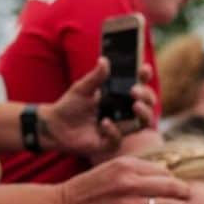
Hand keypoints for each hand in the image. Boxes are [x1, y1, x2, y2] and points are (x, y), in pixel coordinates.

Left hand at [42, 60, 157, 159]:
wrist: (55, 126)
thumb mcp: (82, 88)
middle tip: (135, 91)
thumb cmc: (70, 106)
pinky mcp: (110, 143)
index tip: (145, 69)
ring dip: (144, 114)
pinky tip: (104, 123)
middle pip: (148, 104)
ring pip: (143, 123)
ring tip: (135, 105)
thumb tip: (104, 60)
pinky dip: (113, 130)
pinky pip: (119, 138)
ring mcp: (119, 128)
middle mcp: (123, 113)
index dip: (145, 78)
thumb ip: (95, 77)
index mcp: (118, 97)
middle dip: (147, 96)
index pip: (138, 86)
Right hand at [59, 155, 190, 203]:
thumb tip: (167, 173)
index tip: (181, 185)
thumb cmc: (91, 187)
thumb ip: (138, 168)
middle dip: (184, 194)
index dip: (176, 179)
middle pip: (170, 188)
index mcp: (126, 166)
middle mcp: (128, 184)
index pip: (164, 171)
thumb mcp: (112, 167)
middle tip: (189, 197)